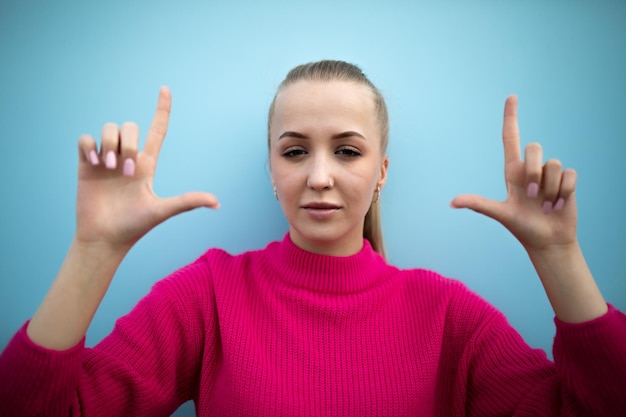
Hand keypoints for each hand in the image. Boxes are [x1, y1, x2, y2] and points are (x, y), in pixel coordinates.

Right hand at [75, 87, 218, 249]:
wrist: (105, 238)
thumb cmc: (135, 227)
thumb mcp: (162, 211)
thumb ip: (188, 201)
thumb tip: (218, 203)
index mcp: (147, 164)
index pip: (157, 130)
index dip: (162, 109)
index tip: (165, 89)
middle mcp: (127, 158)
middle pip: (129, 126)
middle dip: (128, 142)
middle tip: (126, 171)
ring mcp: (106, 160)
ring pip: (108, 128)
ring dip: (110, 144)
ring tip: (109, 167)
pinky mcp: (86, 165)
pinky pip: (85, 139)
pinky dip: (89, 145)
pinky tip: (93, 161)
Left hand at [450, 95, 577, 252]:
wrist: (548, 241)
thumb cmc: (522, 227)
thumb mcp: (501, 214)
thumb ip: (479, 204)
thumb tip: (452, 202)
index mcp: (513, 172)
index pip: (511, 138)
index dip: (511, 117)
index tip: (511, 97)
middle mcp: (531, 168)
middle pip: (534, 147)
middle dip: (534, 172)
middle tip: (532, 196)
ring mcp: (550, 174)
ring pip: (554, 164)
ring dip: (550, 189)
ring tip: (546, 205)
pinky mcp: (568, 180)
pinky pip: (570, 175)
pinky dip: (564, 192)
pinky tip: (559, 205)